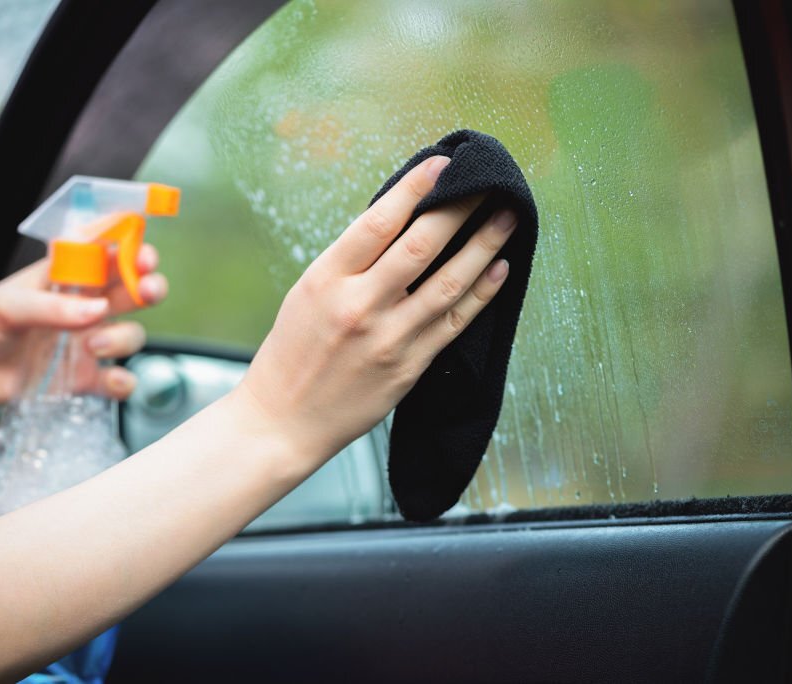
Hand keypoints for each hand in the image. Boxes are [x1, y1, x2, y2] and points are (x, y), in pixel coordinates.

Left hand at [0, 245, 167, 411]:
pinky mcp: (86, 377)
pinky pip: (119, 379)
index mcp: (64, 276)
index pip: (106, 254)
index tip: (142, 254)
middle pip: (131, 289)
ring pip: (131, 333)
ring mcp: (87, 342)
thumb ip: (48, 307)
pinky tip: (110, 380)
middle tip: (146, 288)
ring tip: (93, 345)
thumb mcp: (0, 306)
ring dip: (123, 337)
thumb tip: (94, 311)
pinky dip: (124, 381)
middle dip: (148, 285)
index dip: (130, 249)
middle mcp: (83, 306)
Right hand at [235, 155, 515, 465]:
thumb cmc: (292, 353)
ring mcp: (388, 338)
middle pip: (420, 245)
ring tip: (508, 218)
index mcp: (325, 280)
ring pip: (449, 282)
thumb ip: (350, 263)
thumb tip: (400, 221)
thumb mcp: (306, 294)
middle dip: (459, 208)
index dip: (414, 188)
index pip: (378, 223)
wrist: (283, 422)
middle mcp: (359, 306)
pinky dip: (481, 293)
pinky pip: (454, 322)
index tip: (441, 164)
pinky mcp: (409, 367)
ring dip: (485, 246)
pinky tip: (500, 269)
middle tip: (487, 182)